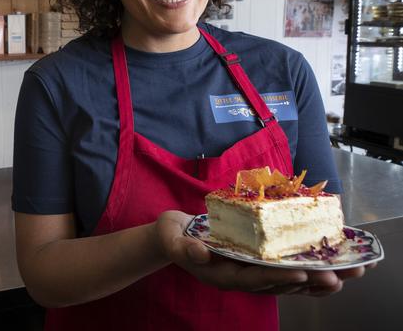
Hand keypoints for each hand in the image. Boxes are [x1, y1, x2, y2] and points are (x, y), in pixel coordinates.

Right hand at [155, 211, 372, 295]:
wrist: (174, 236)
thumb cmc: (172, 235)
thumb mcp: (171, 237)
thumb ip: (183, 246)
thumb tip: (199, 252)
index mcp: (221, 274)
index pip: (252, 278)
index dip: (278, 277)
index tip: (301, 271)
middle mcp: (240, 278)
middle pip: (279, 283)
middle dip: (310, 279)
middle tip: (338, 275)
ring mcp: (250, 273)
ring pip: (288, 281)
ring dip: (318, 277)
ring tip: (347, 273)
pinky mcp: (257, 265)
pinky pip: (287, 272)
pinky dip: (310, 271)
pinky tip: (332, 269)